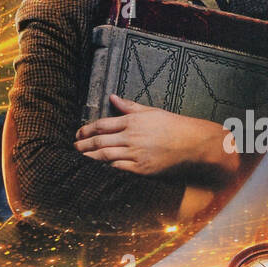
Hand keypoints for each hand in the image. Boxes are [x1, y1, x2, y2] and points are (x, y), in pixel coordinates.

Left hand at [74, 95, 238, 178]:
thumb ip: (129, 106)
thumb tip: (112, 97)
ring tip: (81, 157)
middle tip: (74, 147)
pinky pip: (118, 168)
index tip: (78, 133)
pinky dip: (106, 167)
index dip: (87, 129)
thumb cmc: (173, 126)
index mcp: (133, 121)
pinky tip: (98, 167)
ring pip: (105, 156)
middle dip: (83, 145)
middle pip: (99, 141)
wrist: (193, 144)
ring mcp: (136, 154)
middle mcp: (132, 137)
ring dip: (90, 157)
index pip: (102, 124)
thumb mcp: (151, 112)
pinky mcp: (141, 169)